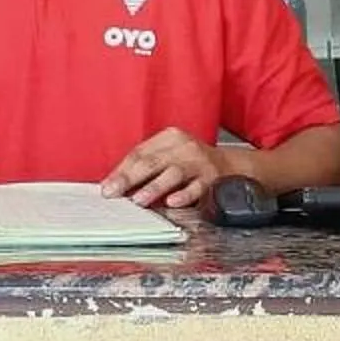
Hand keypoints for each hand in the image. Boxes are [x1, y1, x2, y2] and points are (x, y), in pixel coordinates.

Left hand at [101, 128, 229, 209]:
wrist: (232, 165)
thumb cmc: (193, 163)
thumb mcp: (170, 156)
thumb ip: (146, 167)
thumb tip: (116, 185)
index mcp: (170, 137)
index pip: (140, 153)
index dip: (121, 170)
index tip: (107, 186)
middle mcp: (184, 147)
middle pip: (152, 162)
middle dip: (130, 178)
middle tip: (114, 192)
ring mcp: (199, 161)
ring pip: (173, 174)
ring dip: (154, 187)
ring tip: (138, 199)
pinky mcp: (213, 177)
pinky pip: (196, 187)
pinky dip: (184, 195)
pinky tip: (172, 202)